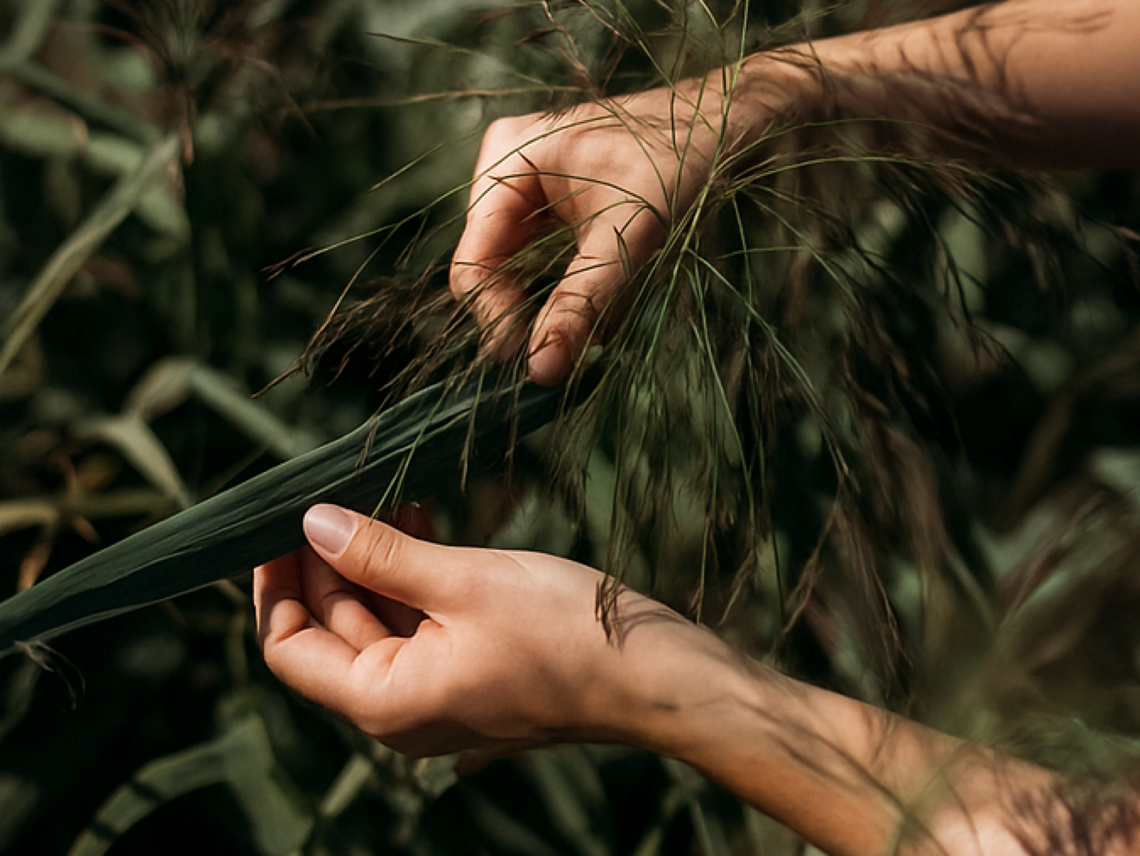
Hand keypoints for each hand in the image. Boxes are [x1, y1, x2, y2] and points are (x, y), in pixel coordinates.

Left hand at [254, 504, 730, 758]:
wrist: (657, 673)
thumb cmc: (566, 633)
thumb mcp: (464, 580)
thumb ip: (381, 554)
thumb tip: (313, 523)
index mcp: (386, 700)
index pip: (290, 648)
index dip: (274, 585)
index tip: (275, 524)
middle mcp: (403, 707)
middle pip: (334, 630)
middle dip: (327, 560)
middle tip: (330, 492)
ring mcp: (440, 689)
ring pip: (379, 621)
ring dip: (374, 560)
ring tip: (384, 496)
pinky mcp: (473, 668)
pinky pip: (421, 621)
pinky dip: (412, 575)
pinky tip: (421, 520)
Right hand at [450, 73, 770, 384]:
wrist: (724, 123)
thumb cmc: (678, 160)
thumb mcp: (627, 236)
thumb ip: (580, 303)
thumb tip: (541, 370)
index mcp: (508, 158)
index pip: (474, 262)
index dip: (495, 319)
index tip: (533, 366)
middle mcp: (506, 167)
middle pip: (491, 268)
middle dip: (527, 314)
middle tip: (568, 357)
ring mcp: (525, 184)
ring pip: (516, 271)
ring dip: (551, 306)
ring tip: (592, 334)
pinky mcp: (549, 202)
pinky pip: (541, 261)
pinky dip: (568, 290)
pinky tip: (601, 309)